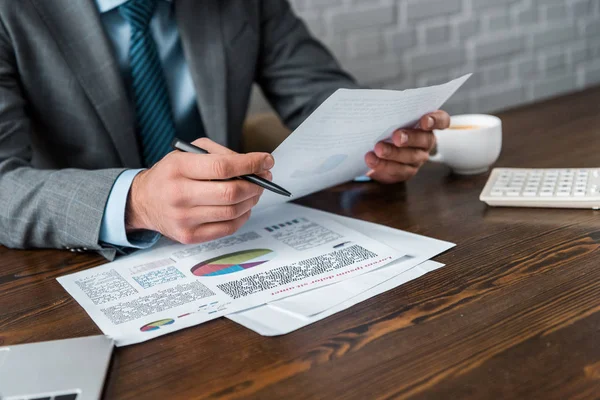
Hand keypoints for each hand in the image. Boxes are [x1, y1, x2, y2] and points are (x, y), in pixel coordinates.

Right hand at [126, 138, 273, 243]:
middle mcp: (179, 194)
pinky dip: (242, 216)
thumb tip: (254, 166)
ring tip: (254, 191)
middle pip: (231, 192)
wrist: (144, 201)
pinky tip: (243, 207)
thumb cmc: (171, 174)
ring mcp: (184, 218)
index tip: (266, 161)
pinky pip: (227, 228)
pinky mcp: (189, 236)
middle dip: (255, 184)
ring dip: (251, 200)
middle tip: (263, 178)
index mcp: (178, 168)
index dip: (250, 164)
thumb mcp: (189, 153)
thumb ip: (221, 154)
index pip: (222, 167)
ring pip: (232, 211)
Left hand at [365, 110, 450, 183]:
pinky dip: (382, 164)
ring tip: (378, 149)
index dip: (436, 120)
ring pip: (410, 157)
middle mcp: (426, 141)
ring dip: (393, 153)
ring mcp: (417, 158)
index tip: (425, 121)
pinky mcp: (405, 172)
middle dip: (410, 138)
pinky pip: (397, 170)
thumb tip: (377, 108)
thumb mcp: (390, 118)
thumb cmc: (387, 127)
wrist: (376, 150)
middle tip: (396, 137)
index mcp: (427, 124)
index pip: (441, 120)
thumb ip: (391, 113)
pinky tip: (371, 159)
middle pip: (425, 140)